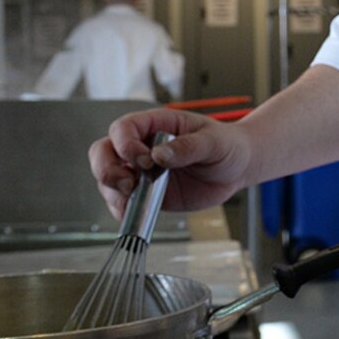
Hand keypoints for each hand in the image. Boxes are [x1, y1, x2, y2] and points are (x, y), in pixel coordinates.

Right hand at [88, 108, 254, 217]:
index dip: (126, 144)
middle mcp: (141, 146)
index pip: (123, 128)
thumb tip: (160, 155)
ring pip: (107, 178)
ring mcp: (140, 171)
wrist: (236, 168)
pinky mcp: (145, 193)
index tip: (146, 161)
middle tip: (129, 184)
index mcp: (155, 125)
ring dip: (113, 191)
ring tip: (134, 198)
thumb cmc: (226, 145)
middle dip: (107, 169)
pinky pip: (121, 201)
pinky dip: (121, 209)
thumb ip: (188, 147)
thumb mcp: (214, 142)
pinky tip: (133, 213)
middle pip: (103, 151)